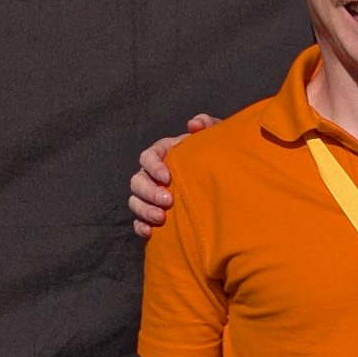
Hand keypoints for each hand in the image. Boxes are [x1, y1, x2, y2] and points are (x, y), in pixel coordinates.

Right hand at [129, 115, 215, 236]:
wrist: (222, 183)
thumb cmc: (215, 158)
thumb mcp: (215, 140)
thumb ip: (208, 126)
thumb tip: (195, 124)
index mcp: (164, 155)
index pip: (148, 156)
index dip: (153, 166)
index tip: (167, 176)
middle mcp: (153, 175)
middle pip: (138, 181)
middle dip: (149, 191)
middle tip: (168, 201)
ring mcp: (151, 196)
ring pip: (135, 201)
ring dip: (144, 209)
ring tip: (161, 218)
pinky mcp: (153, 214)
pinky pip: (138, 221)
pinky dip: (141, 226)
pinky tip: (150, 232)